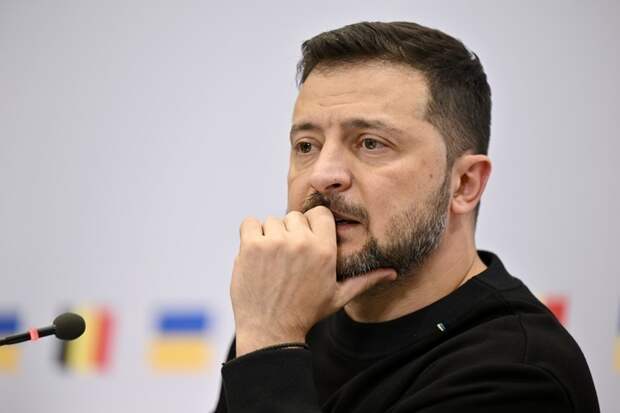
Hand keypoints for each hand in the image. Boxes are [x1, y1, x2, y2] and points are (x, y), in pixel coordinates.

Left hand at [230, 206, 396, 355]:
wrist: (270, 331)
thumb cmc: (306, 313)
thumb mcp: (339, 296)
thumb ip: (365, 280)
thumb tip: (392, 273)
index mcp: (325, 250)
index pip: (320, 213)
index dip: (312, 225)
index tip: (307, 241)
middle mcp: (301, 242)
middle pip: (294, 216)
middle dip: (291, 232)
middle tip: (288, 258)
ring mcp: (274, 242)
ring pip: (272, 220)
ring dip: (270, 236)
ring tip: (273, 261)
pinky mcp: (251, 246)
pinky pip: (250, 223)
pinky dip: (251, 235)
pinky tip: (257, 256)